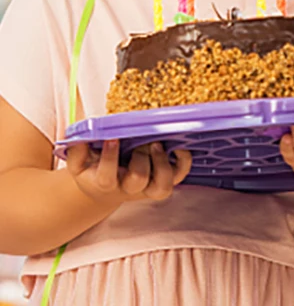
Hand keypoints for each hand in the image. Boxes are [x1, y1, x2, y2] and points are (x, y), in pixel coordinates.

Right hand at [66, 140, 191, 207]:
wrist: (105, 189)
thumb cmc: (93, 170)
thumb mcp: (79, 162)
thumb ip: (77, 150)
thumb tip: (80, 135)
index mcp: (104, 183)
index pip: (106, 178)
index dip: (110, 158)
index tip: (112, 138)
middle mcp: (128, 188)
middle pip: (137, 180)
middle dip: (140, 158)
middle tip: (139, 141)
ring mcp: (148, 187)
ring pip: (162, 186)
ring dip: (162, 164)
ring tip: (157, 145)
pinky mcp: (163, 180)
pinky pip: (180, 175)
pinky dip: (184, 161)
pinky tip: (178, 147)